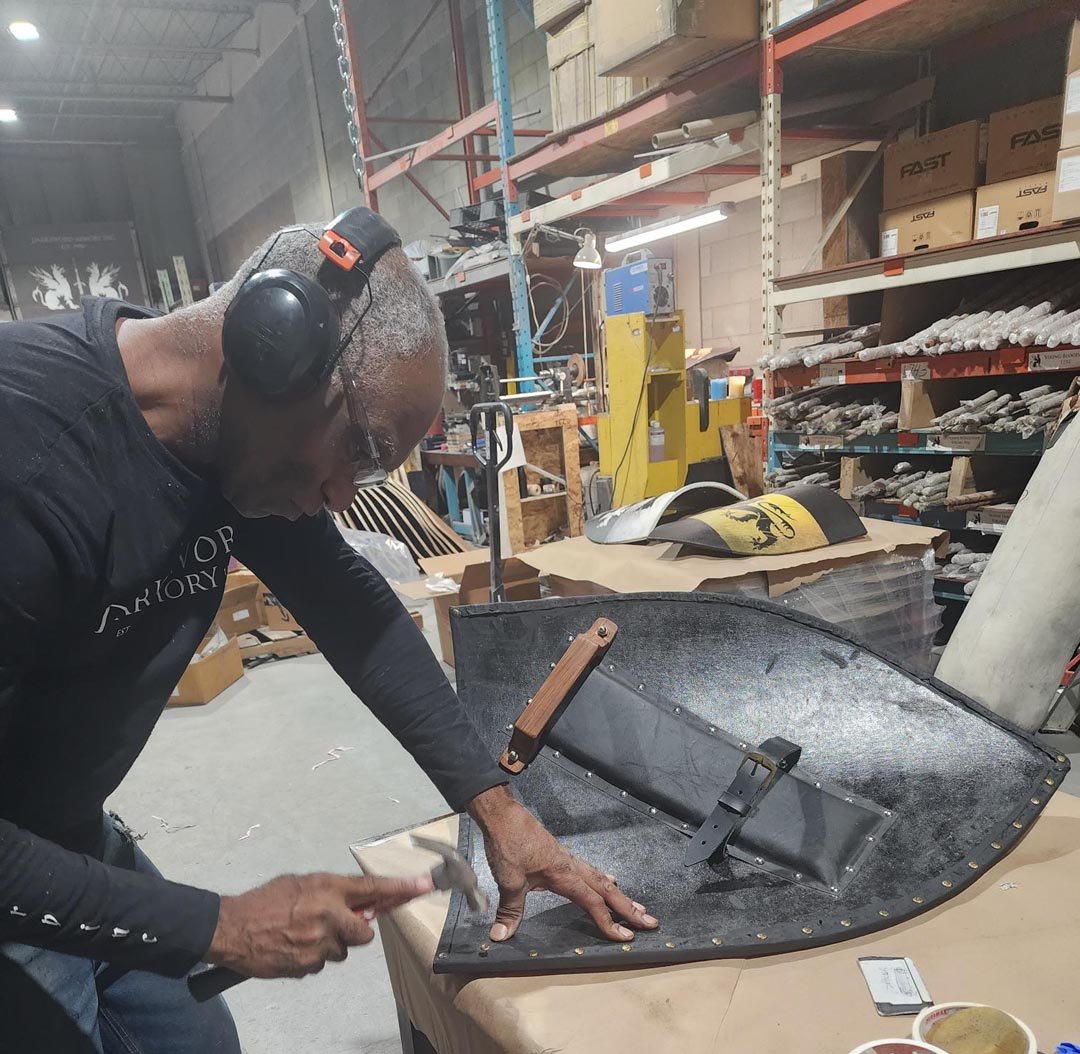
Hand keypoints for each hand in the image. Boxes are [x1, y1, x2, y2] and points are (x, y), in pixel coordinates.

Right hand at [207, 871, 432, 978]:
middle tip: (333, 923)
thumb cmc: (266, 900)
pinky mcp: (308, 966)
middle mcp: (329, 916)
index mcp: (328, 889)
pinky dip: (313, 957)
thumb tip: (357, 902)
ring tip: (302, 934)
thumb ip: (332, 891)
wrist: (233, 928)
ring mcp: (319, 945)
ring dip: (331, 944)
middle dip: (354, 929)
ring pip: (342, 950)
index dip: (401, 889)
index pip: (373, 888)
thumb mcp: (302, 883)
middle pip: (364, 931)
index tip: (425, 885)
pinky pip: (322, 963)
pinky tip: (293, 947)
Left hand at [469, 785, 658, 942]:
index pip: (593, 902)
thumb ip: (510, 910)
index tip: (625, 937)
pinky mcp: (559, 854)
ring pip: (600, 878)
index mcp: (564, 874)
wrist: (503, 814)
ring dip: (619, 894)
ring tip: (636, 907)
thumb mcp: (508, 880)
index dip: (609, 922)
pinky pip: (589, 869)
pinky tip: (607, 880)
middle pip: (607, 889)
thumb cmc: (508, 844)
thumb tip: (501, 936)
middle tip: (650, 921)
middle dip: (629, 907)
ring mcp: (567, 858)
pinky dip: (602, 879)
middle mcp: (571, 865)